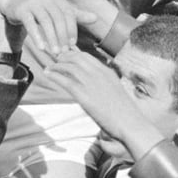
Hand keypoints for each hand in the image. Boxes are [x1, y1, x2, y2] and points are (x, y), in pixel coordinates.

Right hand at [0, 0, 92, 54]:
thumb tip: (96, 18)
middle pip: (58, 18)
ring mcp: (33, 2)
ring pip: (46, 22)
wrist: (13, 3)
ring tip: (54, 52)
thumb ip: (76, 15)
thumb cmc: (38, 9)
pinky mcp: (22, 9)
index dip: (72, 30)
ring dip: (51, 38)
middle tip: (64, 51)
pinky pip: (31, 24)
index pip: (68, 14)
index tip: (73, 45)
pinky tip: (41, 48)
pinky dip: (37, 36)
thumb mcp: (57, 11)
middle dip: (62, 36)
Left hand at [46, 50, 163, 157]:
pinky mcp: (85, 96)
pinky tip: (48, 74)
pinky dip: (55, 75)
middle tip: (56, 60)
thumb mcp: (115, 92)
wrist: (130, 123)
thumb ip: (104, 85)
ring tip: (49, 68)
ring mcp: (92, 83)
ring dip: (57, 66)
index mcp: (107, 72)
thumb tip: (95, 87)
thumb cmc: (124, 113)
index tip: (65, 57)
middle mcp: (99, 74)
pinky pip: (65, 81)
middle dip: (63, 57)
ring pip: (69, 67)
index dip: (73, 55)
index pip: (87, 57)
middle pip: (76, 58)